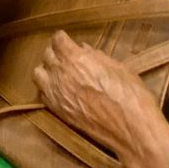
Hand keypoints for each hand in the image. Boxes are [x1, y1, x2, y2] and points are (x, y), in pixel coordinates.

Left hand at [33, 32, 164, 165]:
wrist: (130, 128)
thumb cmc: (130, 94)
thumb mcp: (118, 67)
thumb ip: (96, 56)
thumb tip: (84, 49)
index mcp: (75, 58)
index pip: (57, 39)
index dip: (63, 39)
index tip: (69, 42)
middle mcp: (60, 73)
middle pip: (47, 54)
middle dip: (55, 52)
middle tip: (66, 57)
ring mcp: (56, 93)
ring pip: (38, 74)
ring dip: (47, 70)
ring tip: (59, 73)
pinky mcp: (57, 111)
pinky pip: (43, 94)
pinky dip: (48, 90)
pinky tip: (60, 91)